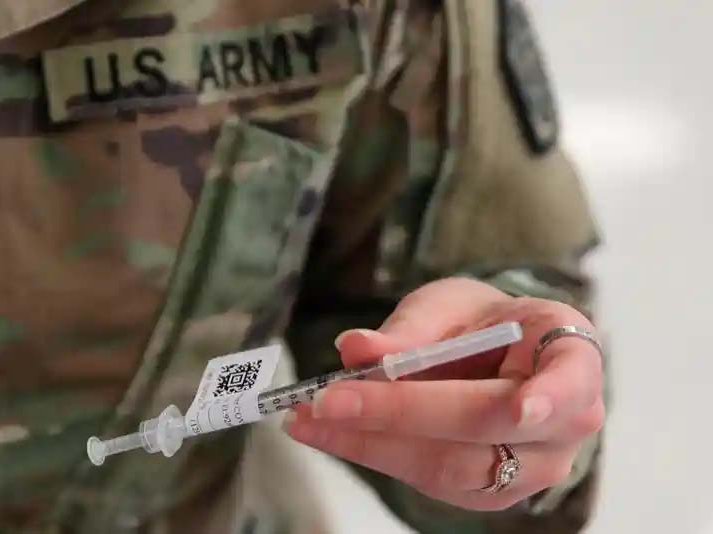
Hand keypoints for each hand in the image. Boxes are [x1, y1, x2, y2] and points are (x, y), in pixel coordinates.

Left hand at [283, 278, 603, 510]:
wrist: (498, 357)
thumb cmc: (483, 323)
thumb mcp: (451, 304)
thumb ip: (412, 327)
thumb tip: (357, 349)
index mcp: (572, 354)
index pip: (572, 377)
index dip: (551, 395)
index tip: (521, 408)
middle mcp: (567, 420)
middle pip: (486, 424)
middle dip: (399, 412)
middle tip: (328, 398)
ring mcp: (533, 465)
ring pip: (451, 463)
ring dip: (370, 442)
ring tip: (308, 418)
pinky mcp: (492, 491)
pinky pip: (430, 478)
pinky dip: (372, 453)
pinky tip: (328, 431)